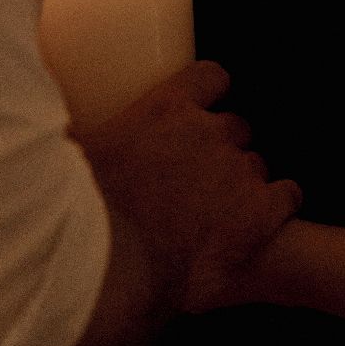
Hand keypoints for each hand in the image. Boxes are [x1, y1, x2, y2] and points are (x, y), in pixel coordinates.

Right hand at [80, 60, 301, 319]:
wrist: (118, 269)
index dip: (210, 93)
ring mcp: (238, 171)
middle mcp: (209, 131)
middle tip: (201, 177)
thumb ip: (78, 134)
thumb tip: (58, 128)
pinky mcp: (260, 212)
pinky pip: (286, 195)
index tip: (204, 108)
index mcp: (166, 109)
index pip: (209, 76)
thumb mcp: (73, 157)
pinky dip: (278, 205)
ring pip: (256, 164)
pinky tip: (264, 221)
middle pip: (236, 126)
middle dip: (223, 148)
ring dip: (243, 182)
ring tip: (222, 212)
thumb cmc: (86, 215)